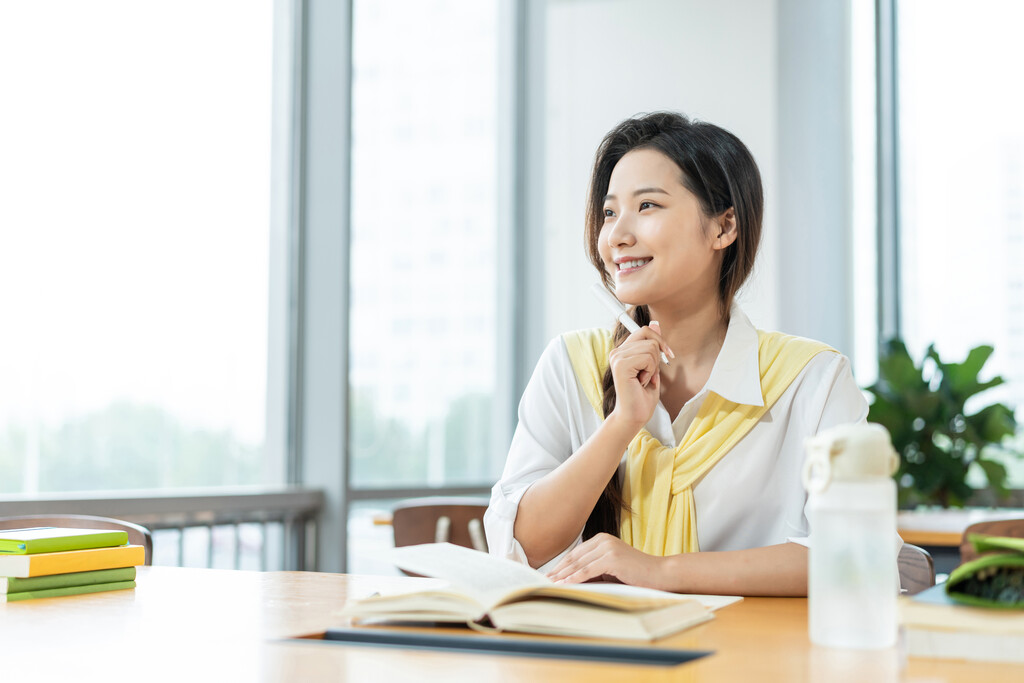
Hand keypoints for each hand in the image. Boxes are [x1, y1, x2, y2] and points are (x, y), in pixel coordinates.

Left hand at [547, 533, 664, 587]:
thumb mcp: (609, 571)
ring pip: (578, 564)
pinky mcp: (612, 558)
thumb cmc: (635, 575)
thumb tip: (567, 581)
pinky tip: (563, 586)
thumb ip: (591, 571)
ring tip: (548, 585)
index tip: (547, 576)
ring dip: (562, 576)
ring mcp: (607, 547)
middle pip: (573, 558)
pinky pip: (588, 570)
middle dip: (557, 571)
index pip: (574, 554)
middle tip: (542, 582)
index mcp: (601, 540)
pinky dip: (574, 579)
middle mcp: (603, 540)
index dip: (560, 566)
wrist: (660, 574)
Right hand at [607, 321, 668, 428]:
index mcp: (623, 351)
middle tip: (649, 375)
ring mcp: (617, 357)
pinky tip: (641, 382)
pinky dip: (650, 372)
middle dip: (657, 358)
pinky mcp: (621, 364)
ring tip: (643, 380)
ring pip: (651, 348)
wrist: (634, 416)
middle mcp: (617, 351)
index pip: (644, 330)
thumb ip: (653, 345)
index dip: (659, 340)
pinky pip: (648, 358)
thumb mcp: (652, 366)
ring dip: (653, 367)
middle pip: (650, 338)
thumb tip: (656, 323)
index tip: (668, 354)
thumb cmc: (642, 396)